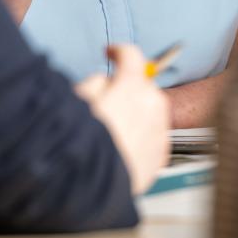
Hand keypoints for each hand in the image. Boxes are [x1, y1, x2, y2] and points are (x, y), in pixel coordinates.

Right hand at [75, 44, 170, 194]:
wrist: (92, 186)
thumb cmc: (81, 142)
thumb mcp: (77, 99)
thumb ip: (95, 83)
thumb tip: (105, 82)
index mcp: (132, 86)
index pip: (131, 55)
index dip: (118, 51)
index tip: (112, 53)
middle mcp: (152, 106)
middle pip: (144, 85)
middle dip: (128, 87)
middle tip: (107, 98)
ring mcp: (160, 132)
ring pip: (152, 111)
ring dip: (137, 112)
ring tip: (113, 127)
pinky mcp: (161, 155)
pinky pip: (155, 136)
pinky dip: (143, 135)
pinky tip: (123, 144)